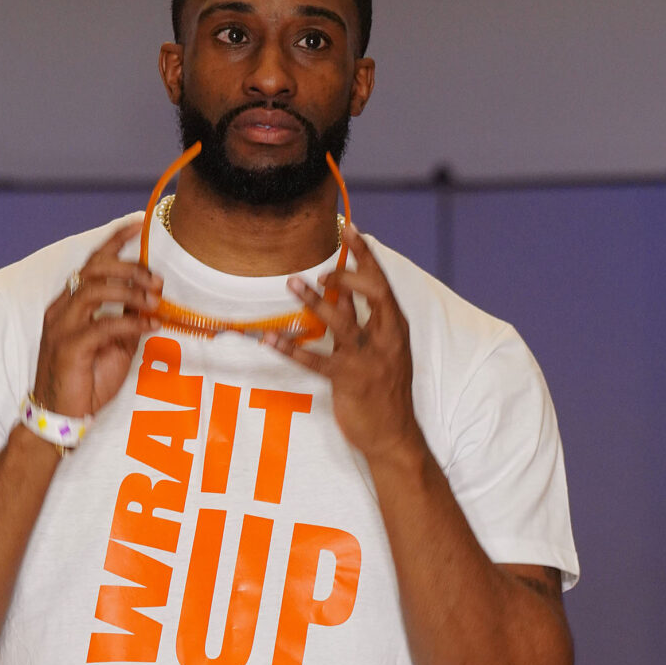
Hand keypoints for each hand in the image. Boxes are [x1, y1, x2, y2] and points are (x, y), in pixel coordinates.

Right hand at [32, 226, 161, 419]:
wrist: (61, 417)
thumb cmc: (85, 382)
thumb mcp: (114, 345)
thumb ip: (127, 319)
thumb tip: (149, 297)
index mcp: (69, 304)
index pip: (91, 262)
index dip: (113, 240)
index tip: (138, 225)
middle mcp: (62, 309)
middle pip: (94, 269)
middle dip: (129, 267)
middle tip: (156, 280)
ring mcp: (62, 327)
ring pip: (95, 289)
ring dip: (130, 291)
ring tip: (154, 301)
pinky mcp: (69, 347)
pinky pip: (103, 324)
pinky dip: (131, 322)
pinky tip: (150, 326)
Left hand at [266, 226, 421, 468]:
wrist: (394, 436)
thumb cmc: (385, 390)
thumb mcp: (381, 349)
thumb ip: (362, 318)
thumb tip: (341, 287)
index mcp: (395, 327)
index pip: (382, 282)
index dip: (366, 255)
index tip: (351, 229)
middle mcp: (386, 338)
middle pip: (372, 293)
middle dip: (346, 274)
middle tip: (322, 268)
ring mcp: (369, 359)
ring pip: (342, 322)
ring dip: (314, 301)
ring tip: (292, 283)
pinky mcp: (350, 381)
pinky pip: (317, 361)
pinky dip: (292, 350)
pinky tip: (270, 341)